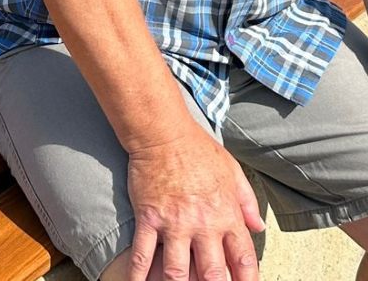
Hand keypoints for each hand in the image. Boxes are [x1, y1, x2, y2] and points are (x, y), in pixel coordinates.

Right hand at [126, 127, 263, 280]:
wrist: (162, 131)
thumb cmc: (197, 148)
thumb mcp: (232, 171)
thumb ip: (247, 202)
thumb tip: (259, 228)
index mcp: (227, 215)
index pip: (245, 262)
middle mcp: (203, 225)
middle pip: (213, 275)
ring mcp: (174, 223)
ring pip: (178, 272)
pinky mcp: (149, 217)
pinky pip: (143, 253)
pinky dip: (138, 275)